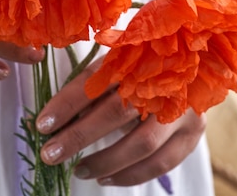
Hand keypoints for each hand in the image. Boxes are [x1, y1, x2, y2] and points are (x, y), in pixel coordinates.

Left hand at [35, 58, 205, 185]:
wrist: (194, 61)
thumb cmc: (142, 63)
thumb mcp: (115, 63)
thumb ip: (89, 86)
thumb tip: (53, 119)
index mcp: (135, 57)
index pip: (94, 82)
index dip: (66, 104)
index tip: (42, 124)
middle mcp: (161, 81)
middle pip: (114, 113)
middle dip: (78, 137)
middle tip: (50, 154)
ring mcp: (181, 107)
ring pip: (141, 144)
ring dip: (105, 162)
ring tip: (79, 170)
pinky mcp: (194, 130)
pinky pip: (161, 162)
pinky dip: (131, 175)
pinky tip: (107, 178)